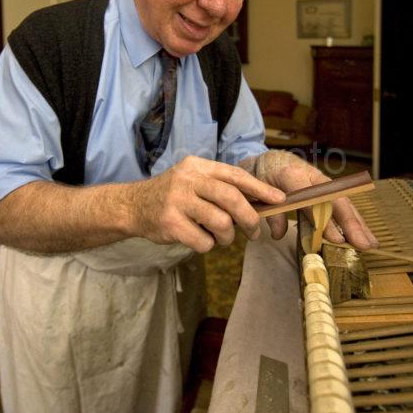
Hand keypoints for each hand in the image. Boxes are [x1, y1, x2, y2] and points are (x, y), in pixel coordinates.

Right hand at [128, 155, 284, 252]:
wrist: (133, 206)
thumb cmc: (173, 195)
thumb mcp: (194, 180)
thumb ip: (220, 187)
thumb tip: (259, 202)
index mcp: (199, 166)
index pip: (236, 176)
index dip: (260, 189)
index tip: (279, 200)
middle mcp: (188, 180)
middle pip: (231, 198)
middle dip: (250, 218)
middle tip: (255, 232)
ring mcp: (178, 201)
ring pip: (221, 222)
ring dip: (228, 237)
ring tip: (222, 238)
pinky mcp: (170, 224)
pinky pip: (203, 241)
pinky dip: (208, 245)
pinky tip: (199, 239)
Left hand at [254, 151, 377, 249]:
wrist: (271, 158)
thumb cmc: (265, 174)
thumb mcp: (259, 191)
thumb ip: (271, 212)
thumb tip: (279, 234)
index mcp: (292, 174)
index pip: (310, 197)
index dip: (324, 218)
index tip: (335, 237)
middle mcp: (313, 177)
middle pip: (335, 200)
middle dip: (350, 224)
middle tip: (362, 244)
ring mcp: (323, 182)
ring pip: (344, 203)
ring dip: (358, 224)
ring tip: (371, 244)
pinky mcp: (328, 189)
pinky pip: (342, 205)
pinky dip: (354, 221)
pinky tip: (364, 235)